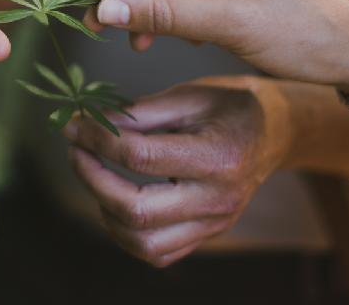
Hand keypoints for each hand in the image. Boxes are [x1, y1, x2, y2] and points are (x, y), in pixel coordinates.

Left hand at [64, 77, 292, 267]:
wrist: (274, 131)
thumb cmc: (230, 105)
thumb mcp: (188, 95)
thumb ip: (138, 113)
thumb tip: (87, 125)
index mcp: (217, 156)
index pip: (140, 157)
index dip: (97, 139)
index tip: (73, 125)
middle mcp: (218, 199)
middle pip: (137, 209)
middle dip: (92, 179)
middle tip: (77, 151)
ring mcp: (215, 224)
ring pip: (143, 242)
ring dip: (105, 210)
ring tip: (95, 176)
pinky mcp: (208, 236)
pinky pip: (158, 253)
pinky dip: (126, 233)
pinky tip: (116, 200)